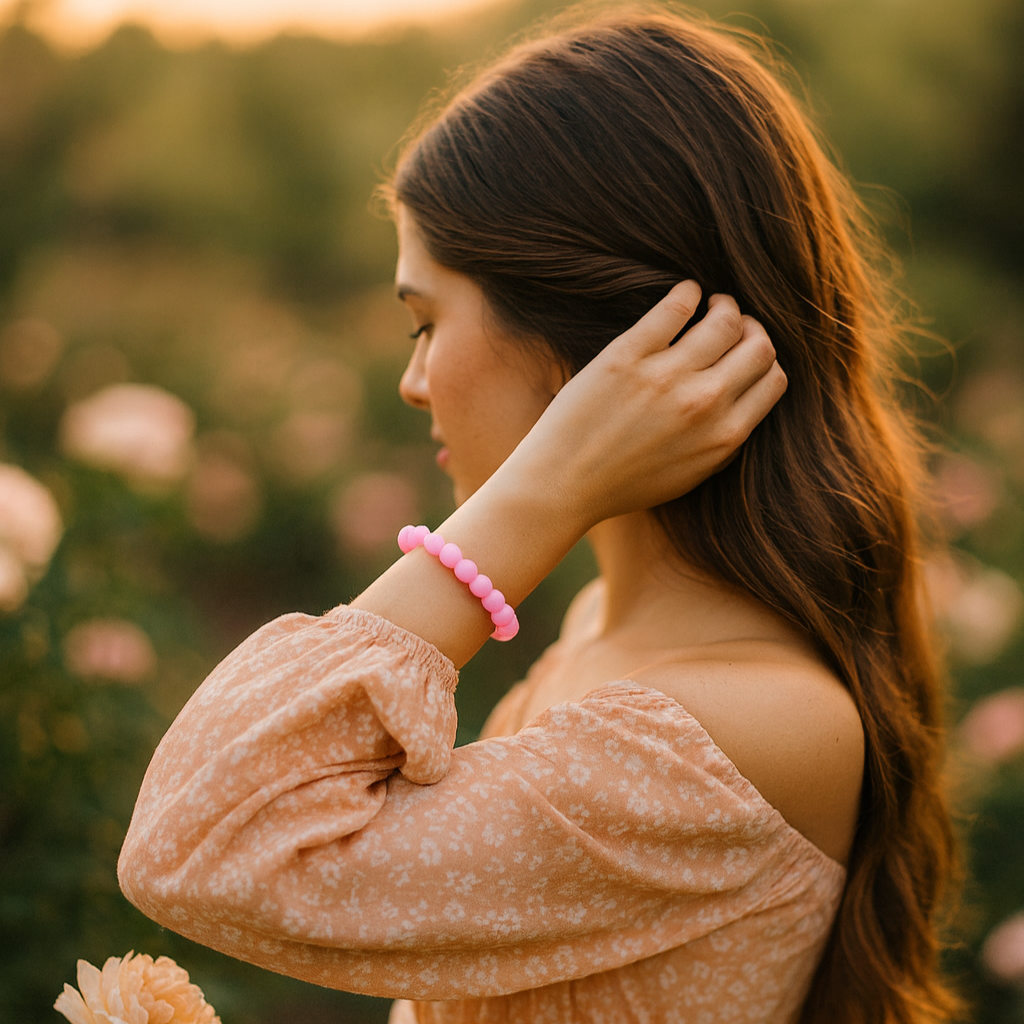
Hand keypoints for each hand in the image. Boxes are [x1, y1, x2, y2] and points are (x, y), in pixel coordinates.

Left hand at [505, 281, 786, 530]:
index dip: (764, 360)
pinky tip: (686, 293)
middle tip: (733, 321)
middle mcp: (704, 403)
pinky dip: (688, 293)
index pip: (773, 379)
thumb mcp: (690, 475)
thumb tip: (745, 405)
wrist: (563, 484)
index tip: (746, 351)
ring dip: (724, 304)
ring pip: (724, 319)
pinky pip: (675, 307)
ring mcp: (666, 377)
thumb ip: (723, 442)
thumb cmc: (623, 484)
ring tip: (711, 302)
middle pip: (758, 345)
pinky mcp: (628, 356)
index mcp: (724, 436)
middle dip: (752, 328)